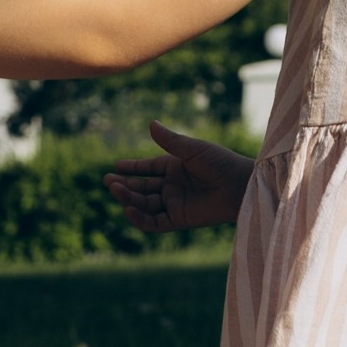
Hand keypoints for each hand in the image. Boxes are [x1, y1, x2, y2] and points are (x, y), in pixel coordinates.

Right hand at [104, 121, 254, 233]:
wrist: (239, 186)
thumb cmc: (220, 163)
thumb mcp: (192, 149)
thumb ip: (170, 141)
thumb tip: (150, 124)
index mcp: (176, 167)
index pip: (148, 168)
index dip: (131, 168)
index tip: (115, 167)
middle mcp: (173, 186)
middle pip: (142, 187)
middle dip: (124, 184)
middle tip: (108, 181)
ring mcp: (174, 203)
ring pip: (144, 204)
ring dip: (129, 198)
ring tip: (115, 190)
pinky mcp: (178, 219)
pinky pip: (154, 222)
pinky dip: (140, 218)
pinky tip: (128, 209)